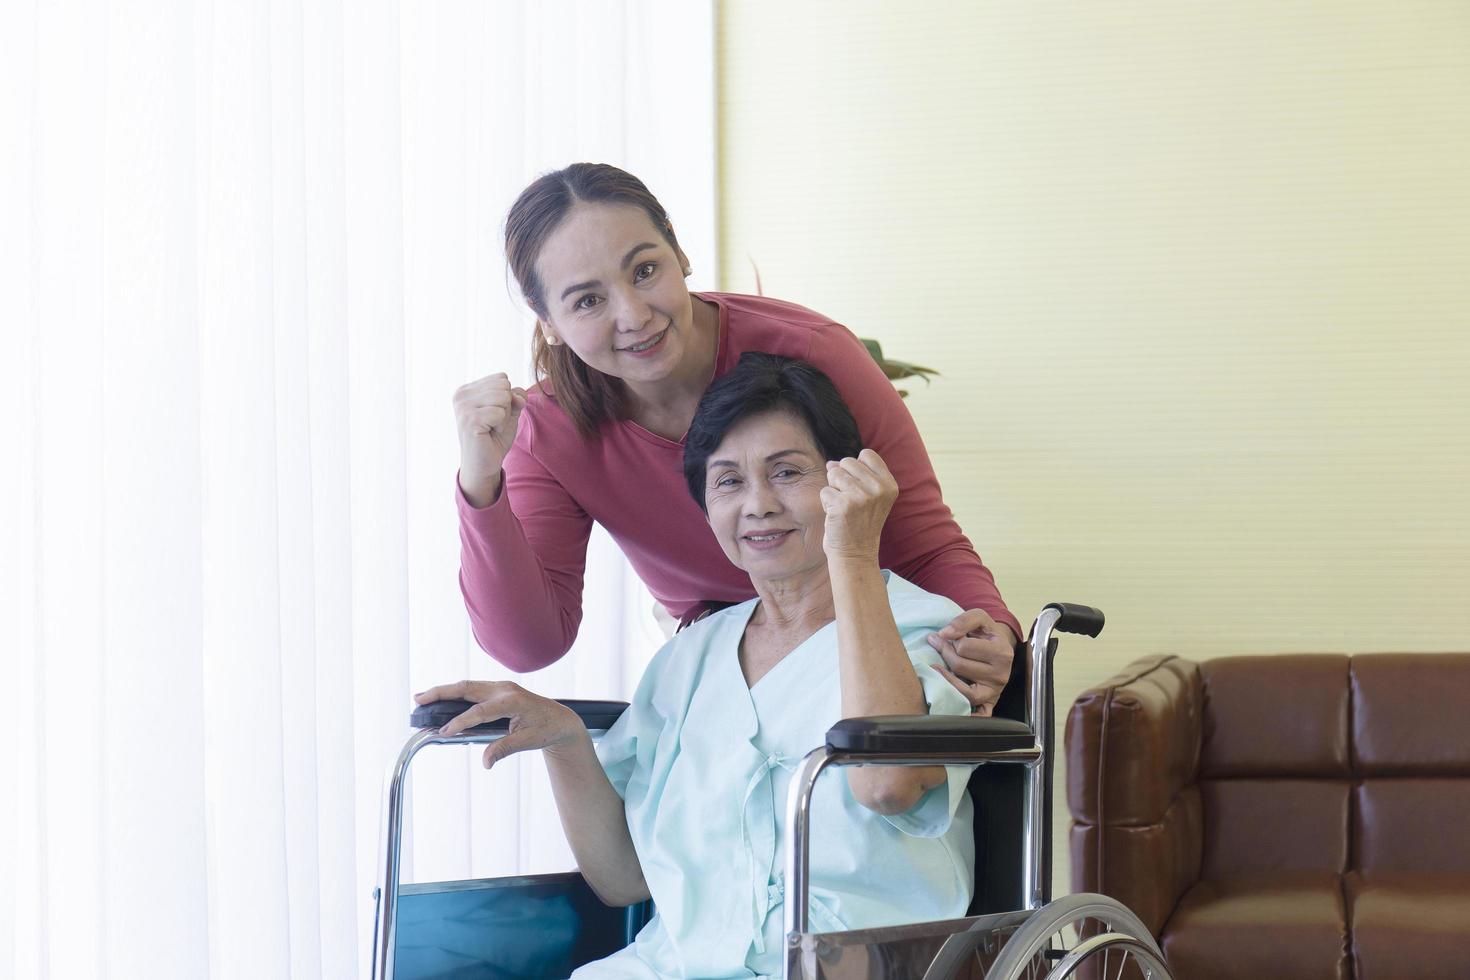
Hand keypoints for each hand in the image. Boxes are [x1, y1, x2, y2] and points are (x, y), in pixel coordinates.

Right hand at [414, 680, 585, 768]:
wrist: (560, 720)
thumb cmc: (546, 729)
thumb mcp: (527, 742)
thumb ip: (504, 749)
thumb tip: (485, 762)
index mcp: (513, 700)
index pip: (480, 711)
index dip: (460, 721)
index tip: (443, 732)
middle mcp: (505, 689)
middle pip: (467, 688)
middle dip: (441, 693)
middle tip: (419, 700)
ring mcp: (501, 686)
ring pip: (467, 685)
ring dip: (445, 690)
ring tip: (422, 697)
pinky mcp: (498, 689)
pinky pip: (473, 688)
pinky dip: (455, 693)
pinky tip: (442, 698)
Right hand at [453, 373, 527, 506]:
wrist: (484, 464)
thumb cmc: (494, 437)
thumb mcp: (509, 412)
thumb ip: (516, 397)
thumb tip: (518, 396)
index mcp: (467, 389)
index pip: (502, 378)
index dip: (507, 398)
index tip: (494, 415)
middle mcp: (461, 395)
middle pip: (504, 386)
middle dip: (506, 407)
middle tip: (493, 424)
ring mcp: (463, 407)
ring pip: (503, 397)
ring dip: (504, 417)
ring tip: (491, 428)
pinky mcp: (469, 420)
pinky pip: (500, 413)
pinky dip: (501, 426)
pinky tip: (489, 434)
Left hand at [819, 449, 897, 562]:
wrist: (856, 554)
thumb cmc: (859, 523)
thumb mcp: (866, 496)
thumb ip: (853, 475)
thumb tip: (830, 463)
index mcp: (889, 484)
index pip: (866, 454)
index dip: (856, 468)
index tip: (859, 488)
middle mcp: (879, 488)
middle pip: (847, 462)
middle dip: (842, 479)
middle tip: (850, 502)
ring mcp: (862, 496)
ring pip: (833, 474)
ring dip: (833, 491)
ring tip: (844, 508)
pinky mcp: (844, 504)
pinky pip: (824, 491)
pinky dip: (826, 503)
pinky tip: (837, 516)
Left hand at [927, 610, 1016, 715]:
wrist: (999, 649)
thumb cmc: (986, 634)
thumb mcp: (980, 618)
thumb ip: (963, 621)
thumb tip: (943, 634)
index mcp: (1002, 652)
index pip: (963, 647)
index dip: (952, 640)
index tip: (952, 637)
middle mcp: (1001, 674)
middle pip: (959, 666)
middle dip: (946, 654)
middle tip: (943, 647)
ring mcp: (995, 691)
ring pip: (962, 689)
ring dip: (946, 677)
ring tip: (938, 667)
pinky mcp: (989, 704)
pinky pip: (975, 712)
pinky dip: (964, 710)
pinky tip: (950, 700)